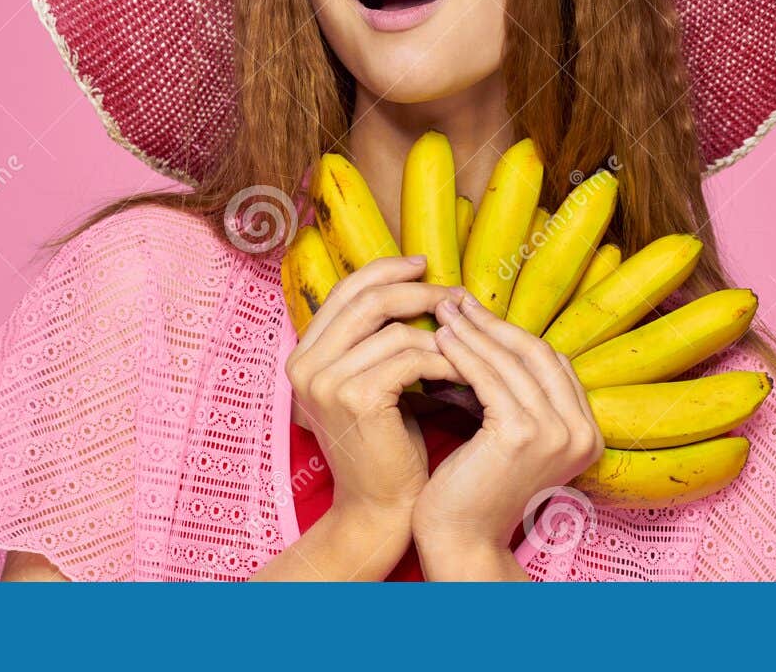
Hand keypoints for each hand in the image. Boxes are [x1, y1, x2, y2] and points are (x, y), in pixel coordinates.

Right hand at [285, 255, 464, 528]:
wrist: (378, 509)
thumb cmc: (387, 446)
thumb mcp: (375, 383)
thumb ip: (379, 340)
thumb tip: (422, 285)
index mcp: (304, 354)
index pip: (345, 291)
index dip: (386, 271)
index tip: (425, 265)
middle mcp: (304, 363)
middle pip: (367, 299)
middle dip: (419, 291)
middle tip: (458, 294)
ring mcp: (325, 380)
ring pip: (394, 329)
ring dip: (441, 333)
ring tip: (471, 342)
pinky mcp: (355, 397)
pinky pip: (410, 359)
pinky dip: (445, 361)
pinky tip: (466, 372)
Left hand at [411, 289, 603, 570]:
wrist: (461, 542)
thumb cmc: (475, 488)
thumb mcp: (509, 435)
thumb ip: (514, 393)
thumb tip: (486, 332)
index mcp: (587, 433)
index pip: (552, 363)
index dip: (513, 333)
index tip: (477, 312)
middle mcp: (582, 433)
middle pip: (537, 355)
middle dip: (494, 323)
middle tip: (457, 299)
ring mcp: (556, 433)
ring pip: (511, 362)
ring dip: (474, 331)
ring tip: (444, 312)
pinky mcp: (522, 434)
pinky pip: (488, 379)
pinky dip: (464, 353)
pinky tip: (441, 339)